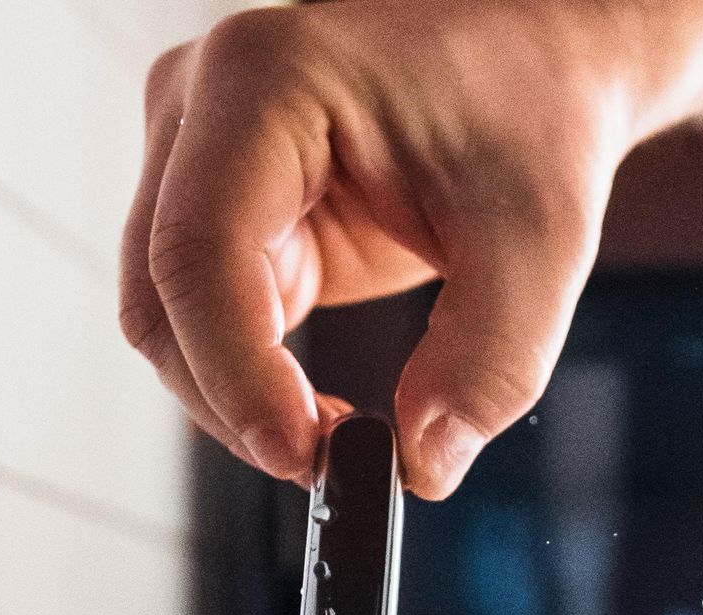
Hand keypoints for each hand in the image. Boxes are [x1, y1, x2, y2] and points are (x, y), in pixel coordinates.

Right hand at [119, 1, 637, 497]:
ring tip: (340, 435)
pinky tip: (321, 405)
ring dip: (240, 398)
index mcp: (268, 81)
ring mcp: (199, 156)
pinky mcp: (222, 208)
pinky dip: (254, 380)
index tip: (303, 452)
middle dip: (235, 401)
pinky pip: (207, 320)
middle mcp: (204, 107)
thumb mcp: (541, 241)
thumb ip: (491, 363)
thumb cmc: (530, 107)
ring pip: (170, 320)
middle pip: (162, 297)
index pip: (201, 250)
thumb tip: (424, 463)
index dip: (236, 372)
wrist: (533, 61)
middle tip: (330, 463)